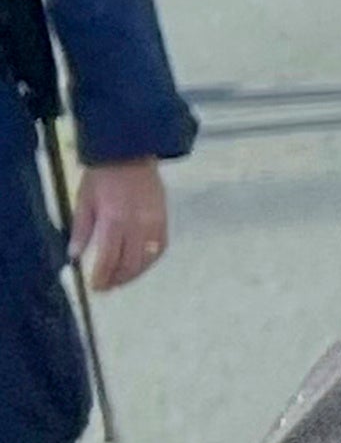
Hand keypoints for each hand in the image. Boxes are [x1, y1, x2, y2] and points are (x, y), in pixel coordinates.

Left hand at [67, 159, 162, 294]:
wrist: (130, 155)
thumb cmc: (102, 177)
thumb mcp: (84, 201)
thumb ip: (82, 230)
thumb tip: (75, 255)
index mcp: (114, 221)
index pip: (109, 258)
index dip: (102, 276)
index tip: (96, 286)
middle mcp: (137, 226)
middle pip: (130, 264)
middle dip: (117, 279)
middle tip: (106, 287)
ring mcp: (154, 224)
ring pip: (147, 260)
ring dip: (133, 274)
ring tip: (121, 280)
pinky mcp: (164, 221)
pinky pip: (159, 249)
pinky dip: (149, 261)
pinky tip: (139, 265)